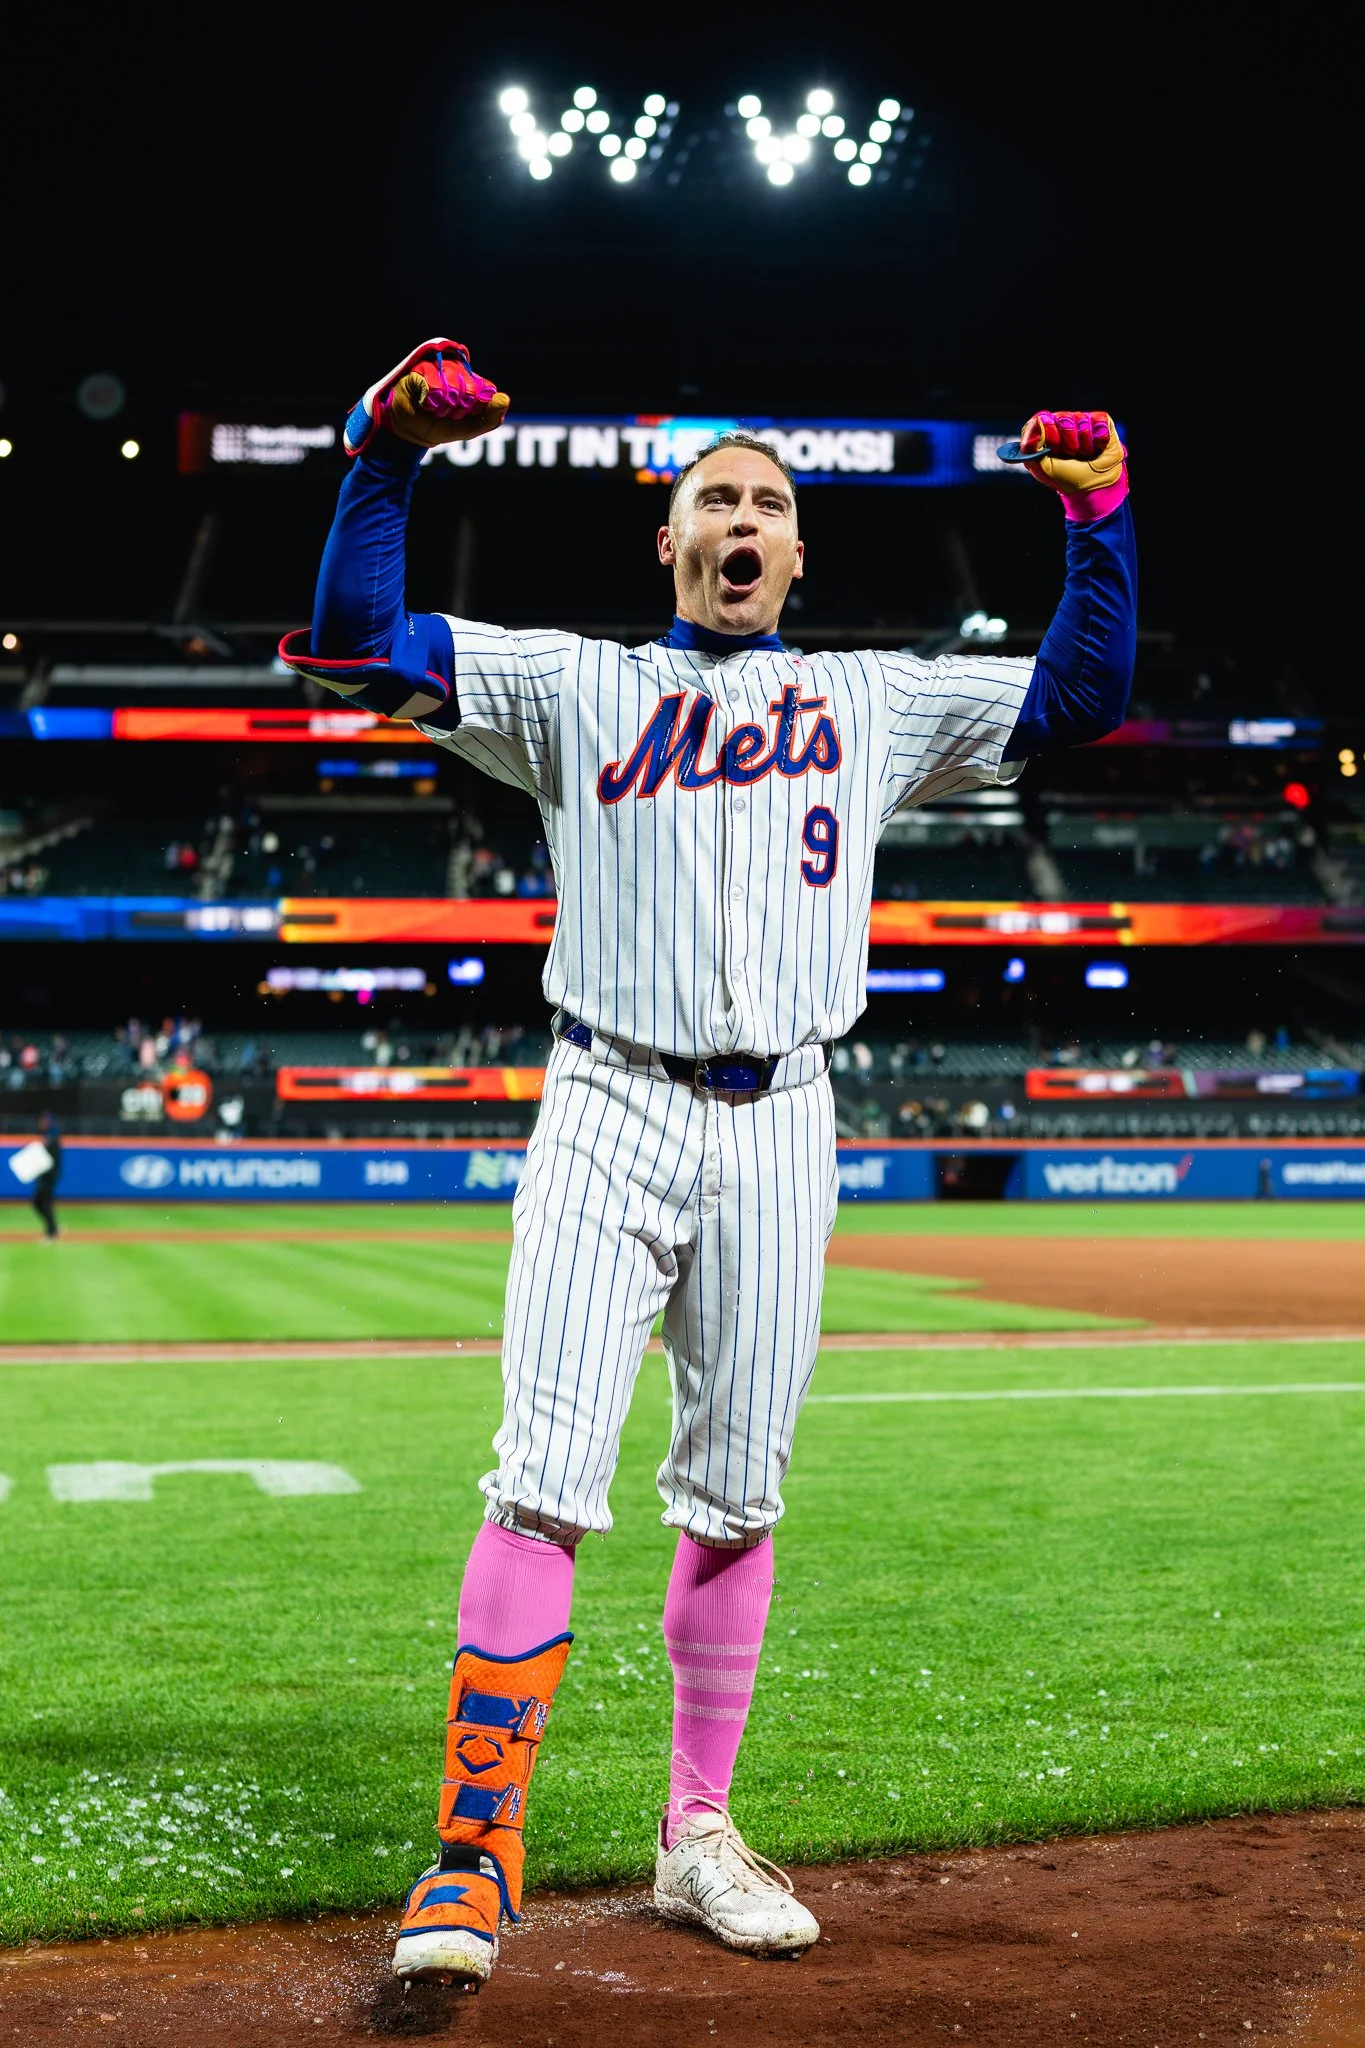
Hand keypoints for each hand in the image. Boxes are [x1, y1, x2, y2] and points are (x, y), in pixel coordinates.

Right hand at [380, 344, 509, 448]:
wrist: (412, 432)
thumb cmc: (443, 427)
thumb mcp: (471, 428)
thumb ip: (492, 417)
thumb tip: (505, 398)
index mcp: (472, 379)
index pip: (486, 391)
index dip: (476, 409)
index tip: (465, 415)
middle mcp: (456, 369)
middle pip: (469, 390)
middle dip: (458, 410)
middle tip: (447, 413)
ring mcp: (437, 367)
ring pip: (450, 388)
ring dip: (443, 408)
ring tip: (435, 409)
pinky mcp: (418, 371)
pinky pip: (432, 386)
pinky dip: (430, 403)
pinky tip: (425, 404)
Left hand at [1017, 410, 1124, 495]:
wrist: (1094, 486)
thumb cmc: (1066, 478)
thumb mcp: (1044, 469)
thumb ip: (1031, 450)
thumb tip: (1033, 429)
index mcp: (1044, 431)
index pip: (1041, 418)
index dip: (1049, 433)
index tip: (1054, 449)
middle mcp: (1062, 422)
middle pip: (1063, 418)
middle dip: (1068, 443)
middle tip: (1071, 455)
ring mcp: (1081, 420)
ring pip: (1082, 421)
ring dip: (1084, 445)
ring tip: (1084, 454)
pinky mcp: (1101, 422)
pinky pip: (1099, 422)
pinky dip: (1099, 440)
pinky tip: (1097, 448)